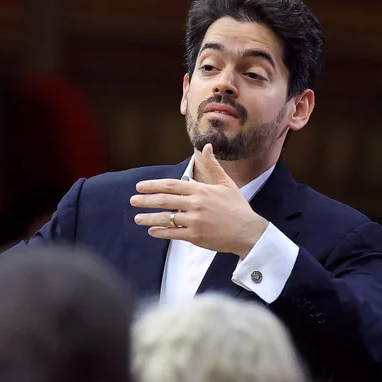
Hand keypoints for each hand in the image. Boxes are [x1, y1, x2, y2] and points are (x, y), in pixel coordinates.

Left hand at [130, 144, 267, 257]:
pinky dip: (161, 232)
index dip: (153, 185)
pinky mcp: (196, 236)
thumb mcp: (226, 183)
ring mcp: (195, 221)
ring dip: (149, 218)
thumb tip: (207, 146)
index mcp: (201, 190)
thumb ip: (213, 166)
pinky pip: (173, 234)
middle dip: (145, 200)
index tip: (139, 186)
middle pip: (164, 200)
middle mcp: (195, 204)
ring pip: (166, 218)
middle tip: (132, 200)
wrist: (248, 231)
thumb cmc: (237, 207)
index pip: (171, 185)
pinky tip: (152, 231)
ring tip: (137, 218)